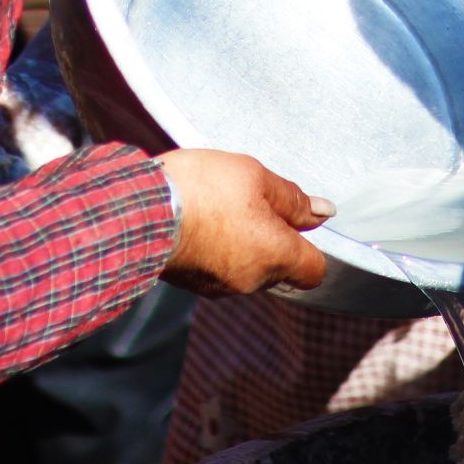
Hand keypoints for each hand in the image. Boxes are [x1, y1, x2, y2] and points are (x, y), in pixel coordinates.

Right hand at [155, 149, 330, 295]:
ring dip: (240, 241)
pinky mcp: (190, 283)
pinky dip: (214, 248)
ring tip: (217, 205)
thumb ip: (292, 198)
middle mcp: (251, 280)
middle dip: (270, 237)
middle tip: (249, 199)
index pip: (314, 271)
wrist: (139, 210)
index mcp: (275, 256)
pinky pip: (216, 267)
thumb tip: (324, 212)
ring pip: (246, 266)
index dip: (310, 245)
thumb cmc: (203, 189)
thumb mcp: (255, 177)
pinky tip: (197, 219)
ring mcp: (218, 286)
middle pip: (278, 266)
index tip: (294, 220)